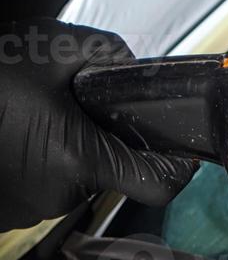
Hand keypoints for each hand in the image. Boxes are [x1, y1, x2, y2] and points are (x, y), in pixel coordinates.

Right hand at [0, 19, 196, 230]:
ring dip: (63, 148)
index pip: (159, 185)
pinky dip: (32, 161)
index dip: (176, 166)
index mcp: (80, 159)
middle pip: (111, 172)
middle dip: (102, 138)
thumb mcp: (48, 47)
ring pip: (71, 177)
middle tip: (70, 107)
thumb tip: (132, 67)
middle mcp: (58, 193)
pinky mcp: (5, 212)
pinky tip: (9, 134)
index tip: (179, 149)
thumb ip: (106, 52)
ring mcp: (28, 208)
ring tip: (27, 117)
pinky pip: (36, 185)